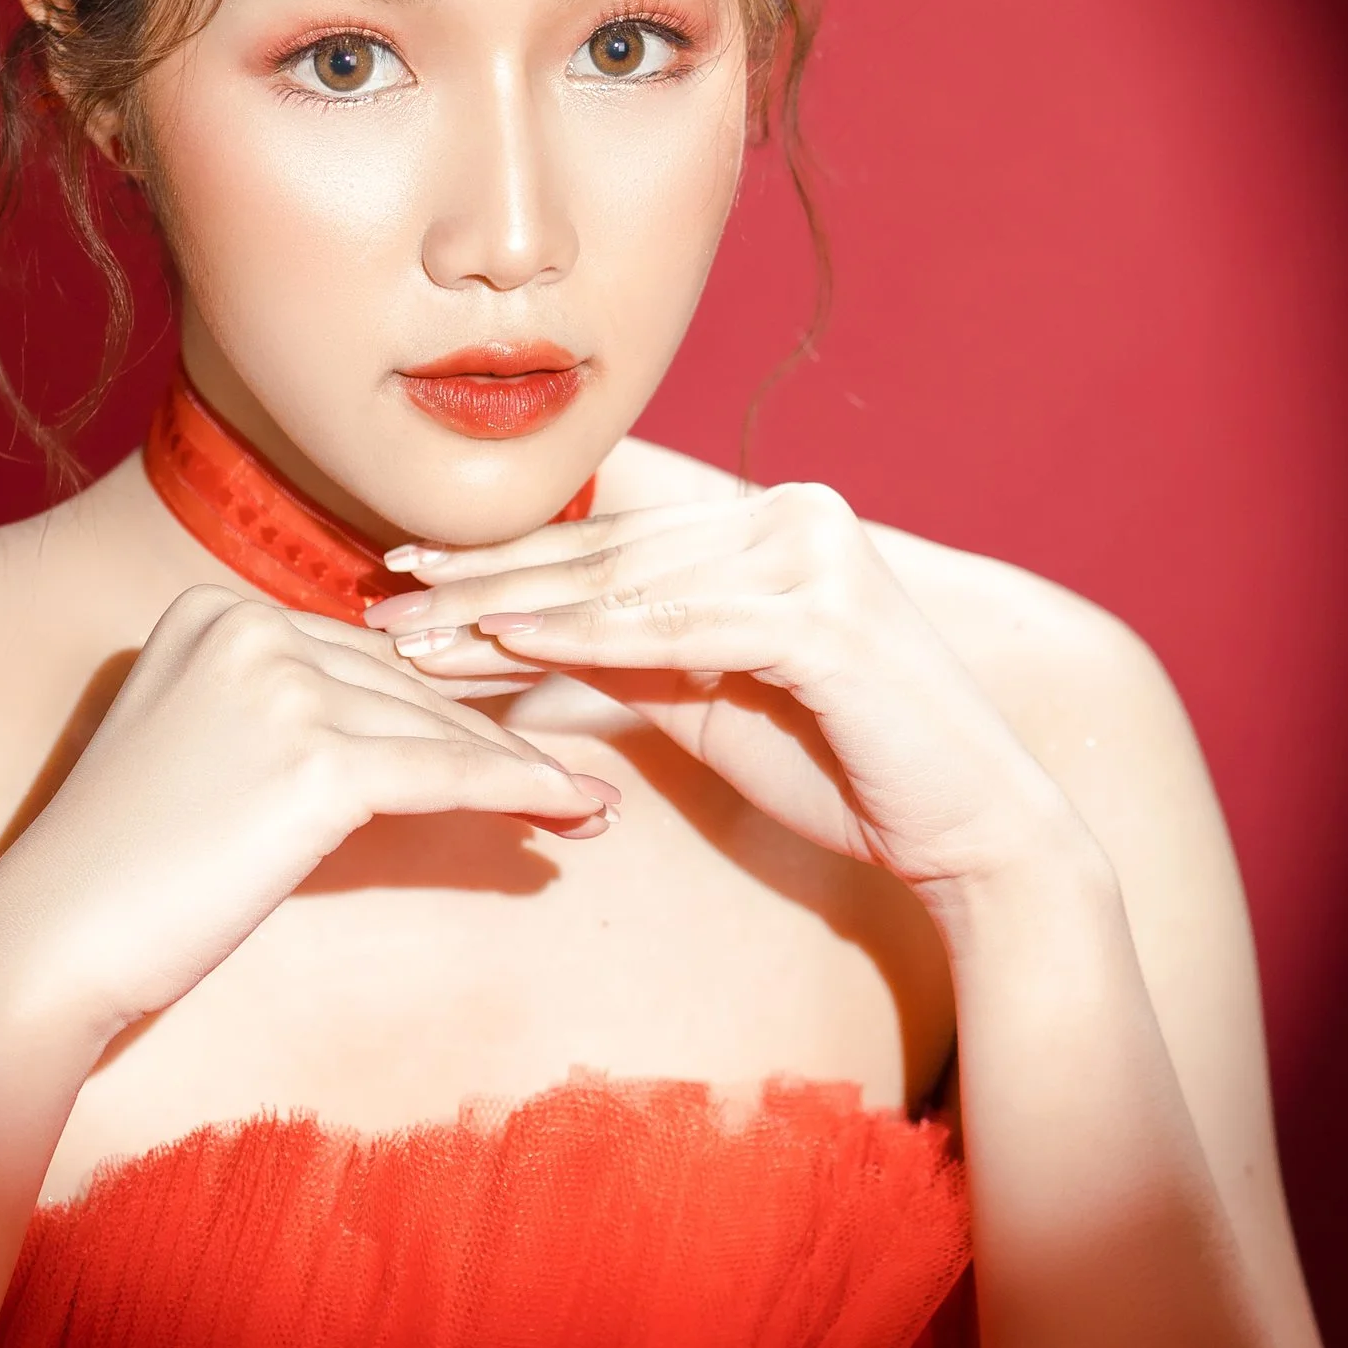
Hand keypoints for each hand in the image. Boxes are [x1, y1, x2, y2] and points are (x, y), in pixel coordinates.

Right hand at [0, 583, 618, 1039]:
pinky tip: (576, 812)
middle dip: (492, 733)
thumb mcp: (191, 758)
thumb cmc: (118, 875)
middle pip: (402, 686)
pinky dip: (522, 794)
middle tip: (573, 774)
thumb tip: (386, 737)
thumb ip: (271, 721)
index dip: (440, 706)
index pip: (354, 658)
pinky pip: (447, 774)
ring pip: (435, 728)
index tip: (512, 736)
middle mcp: (245, 628)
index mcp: (208, 612)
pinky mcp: (315, 760)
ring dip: (524, 770)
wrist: (53, 940)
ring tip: (589, 806)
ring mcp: (280, 686)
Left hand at [368, 487, 1081, 918]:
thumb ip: (624, 655)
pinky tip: (506, 643)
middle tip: (381, 598)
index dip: (503, 562)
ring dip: (512, 608)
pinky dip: (587, 636)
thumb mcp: (703, 701)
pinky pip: (679, 626)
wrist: (965, 830)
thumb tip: (505, 639)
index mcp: (765, 524)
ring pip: (628, 584)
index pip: (610, 544)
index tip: (404, 579)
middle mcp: (791, 517)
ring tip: (418, 629)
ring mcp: (812, 556)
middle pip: (606, 555)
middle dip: (484, 581)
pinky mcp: (824, 616)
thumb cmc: (838, 769)